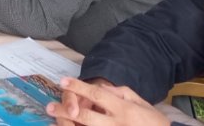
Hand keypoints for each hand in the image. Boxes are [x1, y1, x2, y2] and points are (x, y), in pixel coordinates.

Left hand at [46, 77, 169, 125]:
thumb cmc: (154, 122)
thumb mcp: (142, 103)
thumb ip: (121, 92)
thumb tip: (102, 87)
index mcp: (124, 109)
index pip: (97, 94)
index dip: (78, 87)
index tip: (63, 81)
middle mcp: (117, 124)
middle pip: (86, 116)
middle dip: (65, 110)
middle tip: (49, 106)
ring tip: (54, 122)